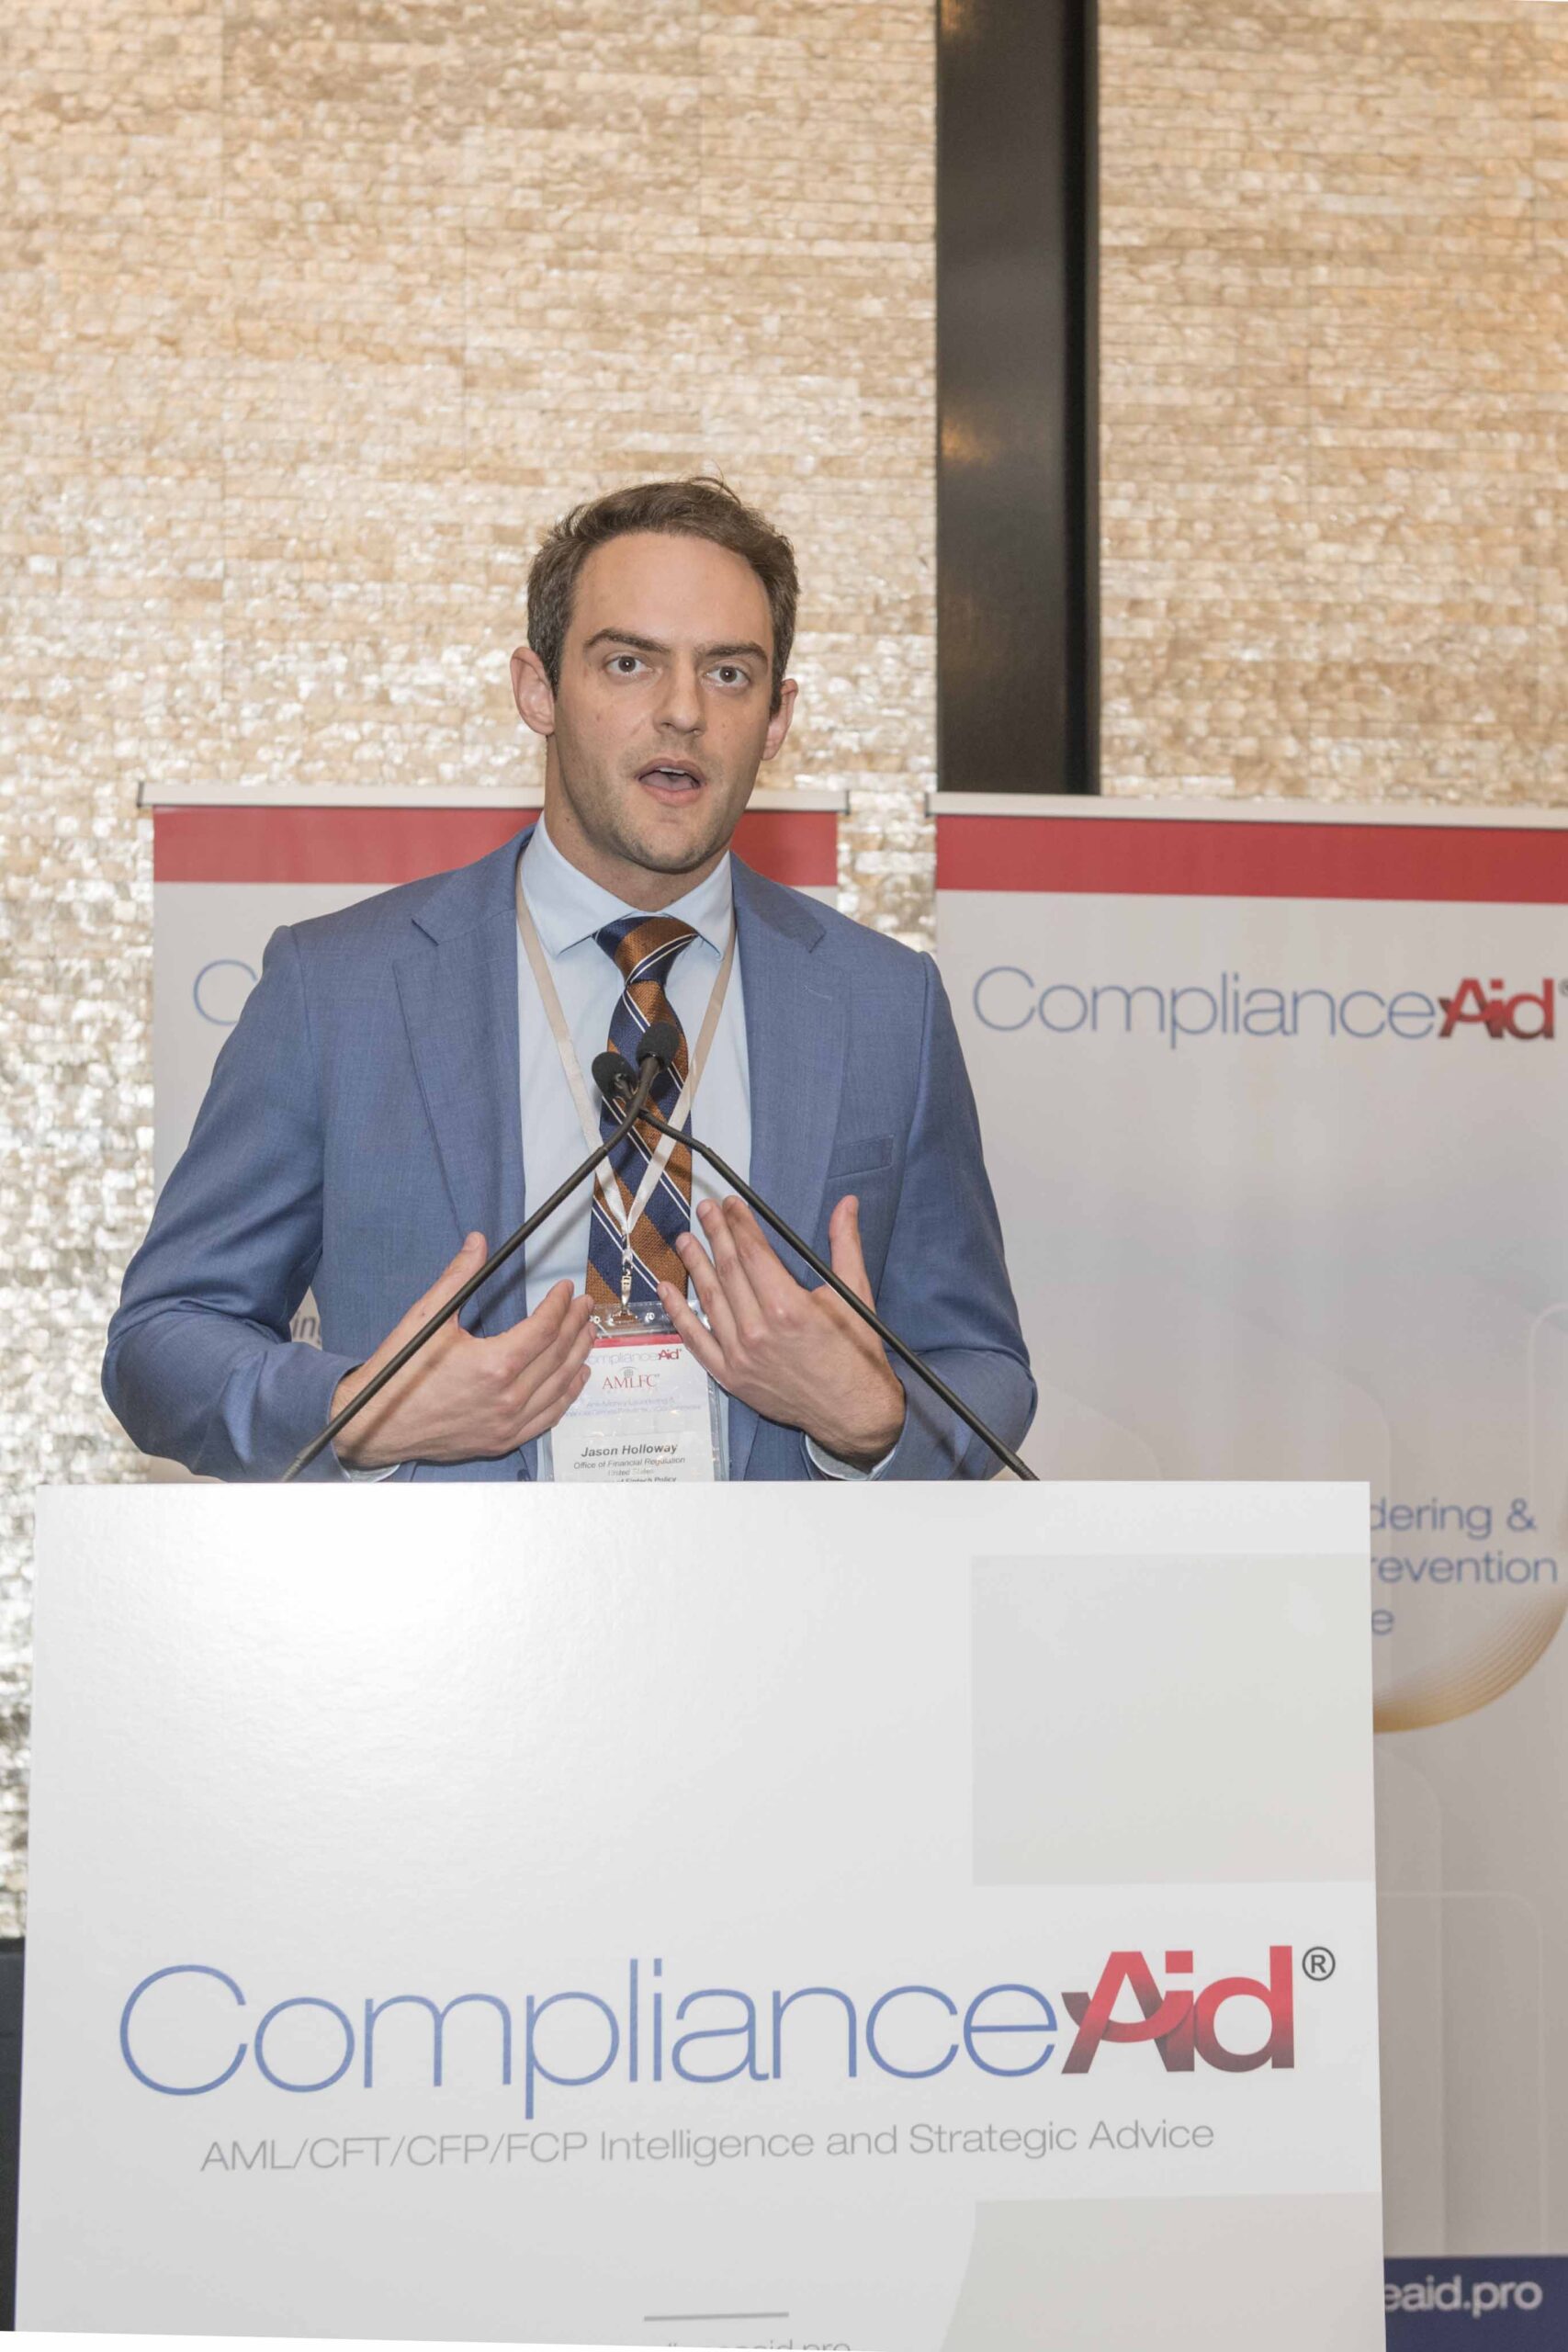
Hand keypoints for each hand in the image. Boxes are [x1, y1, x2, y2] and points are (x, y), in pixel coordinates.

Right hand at [330, 1234, 596, 1468]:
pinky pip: (548, 1418)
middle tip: (586, 1305)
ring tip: (589, 1333)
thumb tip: (478, 1242)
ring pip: (560, 1385)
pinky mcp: (503, 1440)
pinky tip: (577, 1378)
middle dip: (577, 1325)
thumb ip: (458, 1278)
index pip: (545, 1328)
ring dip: (579, 1356)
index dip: (560, 1304)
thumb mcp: (427, 1319)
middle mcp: (508, 1397)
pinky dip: (568, 1395)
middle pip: (559, 1354)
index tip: (566, 1289)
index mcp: (495, 1365)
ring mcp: (508, 1423)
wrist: (375, 1425)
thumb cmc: (399, 1372)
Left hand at [659, 1195, 905, 1470]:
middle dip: (715, 1235)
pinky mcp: (731, 1377)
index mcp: (788, 1308)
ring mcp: (740, 1356)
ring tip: (685, 1240)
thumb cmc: (856, 1354)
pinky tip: (667, 1290)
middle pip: (729, 1271)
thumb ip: (845, 1245)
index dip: (739, 1224)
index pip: (753, 1253)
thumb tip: (847, 1204)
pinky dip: (679, 1315)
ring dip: (695, 1266)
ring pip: (710, 1300)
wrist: (853, 1413)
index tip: (730, 1204)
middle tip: (705, 1211)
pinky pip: (697, 1341)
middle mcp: (758, 1331)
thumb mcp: (854, 1295)